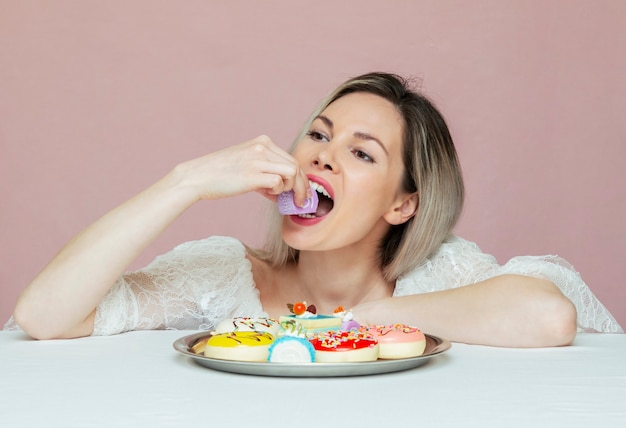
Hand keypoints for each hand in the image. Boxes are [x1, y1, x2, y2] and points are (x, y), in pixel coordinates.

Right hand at [173, 135, 310, 204]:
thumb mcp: (246, 165)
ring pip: (292, 173)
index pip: (291, 159)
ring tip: (281, 197)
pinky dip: (278, 191)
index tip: (301, 192)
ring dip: (292, 189)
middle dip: (302, 186)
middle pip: (296, 166)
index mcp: (262, 142)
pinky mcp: (252, 175)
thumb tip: (282, 191)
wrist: (198, 177)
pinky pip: (278, 182)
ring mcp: (257, 160)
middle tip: (302, 201)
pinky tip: (269, 195)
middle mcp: (262, 147)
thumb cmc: (220, 174)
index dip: (300, 178)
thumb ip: (265, 174)